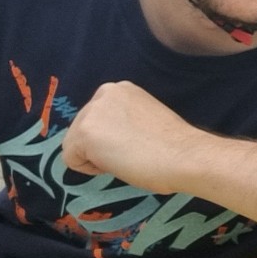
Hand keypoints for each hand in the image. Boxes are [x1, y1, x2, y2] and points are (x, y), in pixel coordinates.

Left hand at [61, 81, 203, 195]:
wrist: (184, 155)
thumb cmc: (173, 145)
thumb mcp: (142, 119)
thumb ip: (122, 120)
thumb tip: (110, 139)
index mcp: (119, 89)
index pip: (97, 119)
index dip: (111, 138)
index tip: (135, 143)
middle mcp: (103, 93)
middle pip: (81, 130)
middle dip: (100, 147)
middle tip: (131, 153)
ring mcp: (92, 112)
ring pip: (74, 144)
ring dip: (96, 157)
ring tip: (126, 157)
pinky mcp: (85, 133)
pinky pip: (72, 159)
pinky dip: (90, 169)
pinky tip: (117, 163)